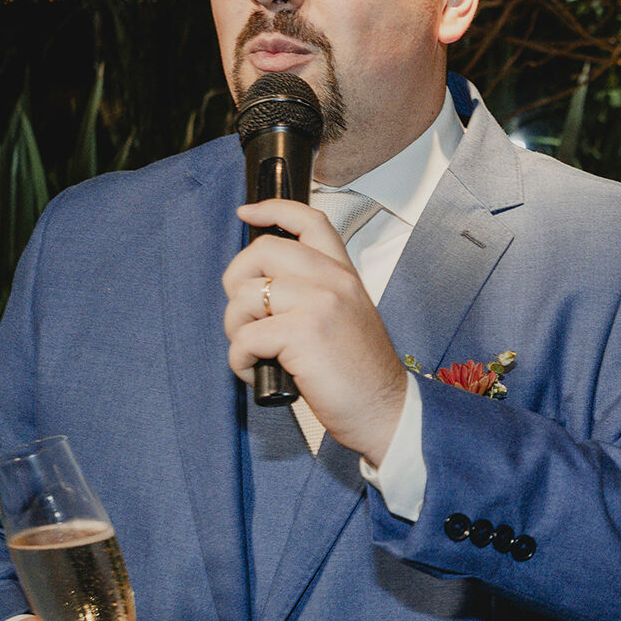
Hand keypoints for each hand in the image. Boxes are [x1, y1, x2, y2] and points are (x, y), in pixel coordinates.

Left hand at [223, 199, 408, 461]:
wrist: (384, 411)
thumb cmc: (359, 374)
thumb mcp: (345, 318)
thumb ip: (312, 293)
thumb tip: (260, 288)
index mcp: (344, 275)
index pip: (309, 221)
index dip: (272, 209)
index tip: (246, 212)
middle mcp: (334, 281)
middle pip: (262, 251)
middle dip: (237, 283)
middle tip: (246, 317)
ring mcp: (320, 304)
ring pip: (245, 295)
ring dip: (236, 328)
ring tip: (256, 352)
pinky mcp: (303, 333)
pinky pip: (244, 337)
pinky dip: (239, 360)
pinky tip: (257, 372)